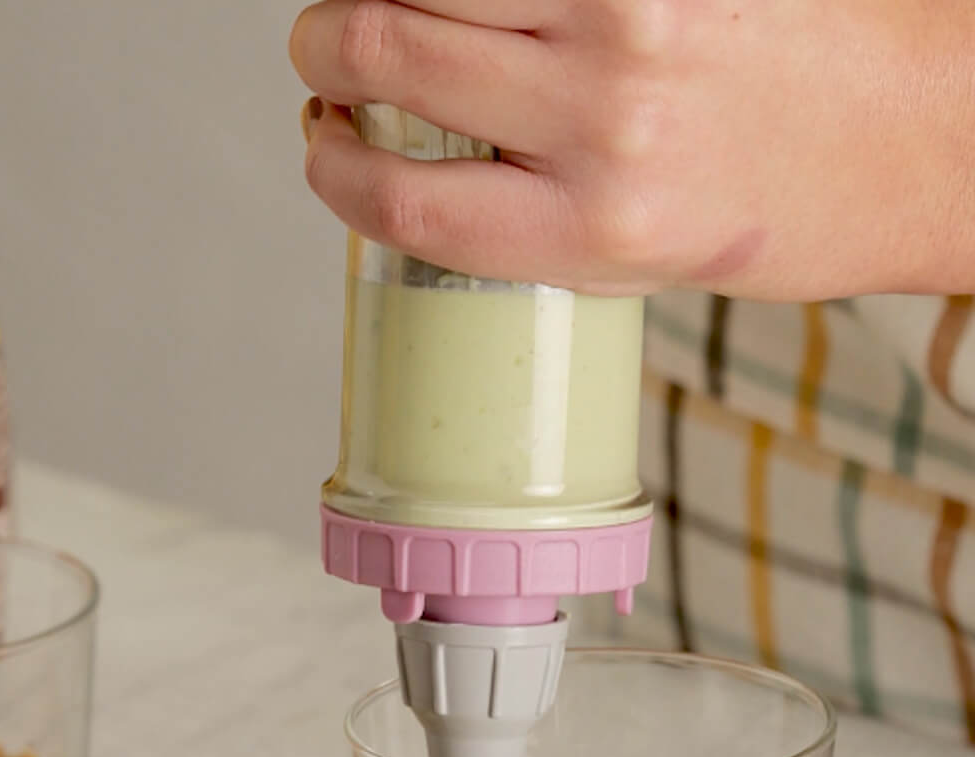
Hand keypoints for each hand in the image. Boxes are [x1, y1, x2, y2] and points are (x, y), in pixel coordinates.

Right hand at [289, 0, 974, 298]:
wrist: (898, 138)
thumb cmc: (762, 208)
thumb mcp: (619, 264)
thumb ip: (506, 218)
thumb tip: (394, 150)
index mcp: (589, 231)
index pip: (400, 198)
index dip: (330, 169)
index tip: (324, 146)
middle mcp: (606, 122)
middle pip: (390, 56)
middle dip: (327, 49)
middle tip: (332, 54)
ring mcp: (633, 15)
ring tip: (392, 9)